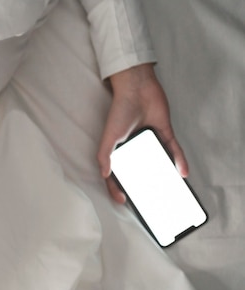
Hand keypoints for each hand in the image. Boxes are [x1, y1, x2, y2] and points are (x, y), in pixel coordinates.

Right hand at [97, 64, 188, 202]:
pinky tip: (183, 173)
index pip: (116, 173)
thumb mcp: (108, 138)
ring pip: (159, 162)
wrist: (137, 89)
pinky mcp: (165, 133)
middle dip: (143, 185)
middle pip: (140, 170)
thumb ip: (104, 157)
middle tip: (148, 200)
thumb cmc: (119, 112)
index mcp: (118, 149)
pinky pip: (174, 150)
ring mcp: (151, 141)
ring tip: (168, 190)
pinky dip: (180, 161)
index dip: (117, 187)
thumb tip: (105, 176)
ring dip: (163, 176)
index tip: (124, 200)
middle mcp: (135, 147)